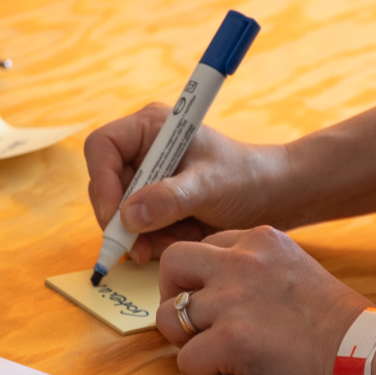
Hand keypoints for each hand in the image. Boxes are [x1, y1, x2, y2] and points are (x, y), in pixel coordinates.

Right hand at [83, 103, 293, 263]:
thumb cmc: (248, 177)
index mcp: (151, 128)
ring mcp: (147, 178)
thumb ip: (170, 199)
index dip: (102, 182)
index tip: (115, 217)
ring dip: (142, 235)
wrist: (273, 197)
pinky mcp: (154, 203)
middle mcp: (143, 150)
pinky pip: (136, 229)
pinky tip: (182, 238)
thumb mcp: (211, 186)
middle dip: (122, 219)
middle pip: (105, 185)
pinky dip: (153, 241)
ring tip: (178, 238)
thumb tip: (129, 215)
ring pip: (119, 213)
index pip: (102, 147)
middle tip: (139, 246)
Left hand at [156, 226, 368, 374]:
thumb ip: (259, 270)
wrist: (365, 353)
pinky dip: (201, 372)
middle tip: (190, 319)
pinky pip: (185, 359)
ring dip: (185, 339)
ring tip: (213, 351)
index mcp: (261, 239)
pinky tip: (228, 372)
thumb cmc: (341, 324)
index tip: (212, 298)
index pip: (204, 246)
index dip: (201, 277)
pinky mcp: (230, 340)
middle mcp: (241, 261)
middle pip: (172, 264)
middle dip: (172, 294)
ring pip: (169, 315)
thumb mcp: (298, 270)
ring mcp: (232, 300)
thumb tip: (225, 292)